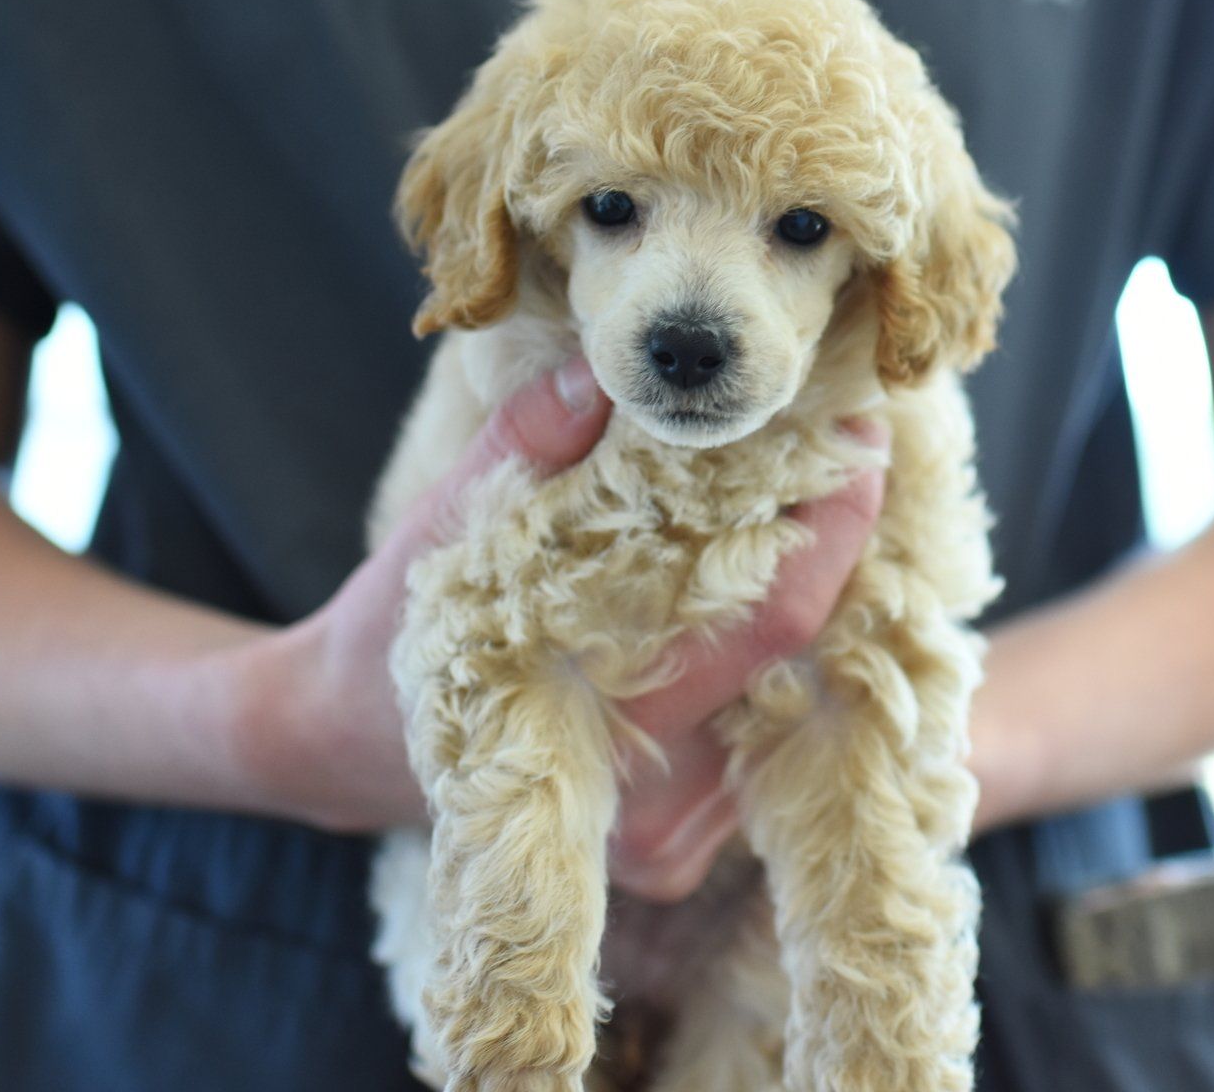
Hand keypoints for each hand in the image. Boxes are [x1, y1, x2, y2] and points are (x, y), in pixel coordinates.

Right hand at [236, 360, 885, 899]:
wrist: (353, 739)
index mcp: (602, 726)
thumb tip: (599, 370)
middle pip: (801, 661)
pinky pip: (764, 734)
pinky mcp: (682, 842)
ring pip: (792, 701)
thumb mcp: (446, 522)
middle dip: (832, 548)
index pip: (774, 617)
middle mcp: (656, 806)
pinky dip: (774, 651)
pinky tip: (762, 582)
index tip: (861, 434)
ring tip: (808, 502)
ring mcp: (675, 837)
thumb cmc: (402, 624)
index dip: (835, 523)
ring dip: (808, 599)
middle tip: (846, 448)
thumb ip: (526, 445)